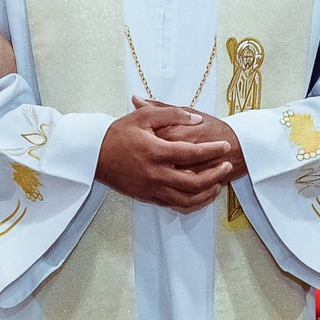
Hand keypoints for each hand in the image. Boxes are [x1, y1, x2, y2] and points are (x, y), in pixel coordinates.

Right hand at [97, 98, 235, 211]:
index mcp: (156, 152)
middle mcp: (155, 174)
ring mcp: (152, 189)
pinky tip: (199, 194)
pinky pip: (174, 205)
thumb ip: (171, 114)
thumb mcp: (143, 116)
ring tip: (217, 183)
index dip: (213, 150)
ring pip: (187, 199)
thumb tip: (196, 119)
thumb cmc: (117, 133)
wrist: (93, 156)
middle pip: (194, 182)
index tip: (225, 145)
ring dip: (206, 193)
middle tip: (227, 165)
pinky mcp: (147, 197)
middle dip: (215, 175)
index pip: (192, 153)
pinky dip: (192, 202)